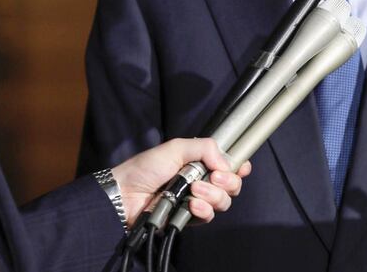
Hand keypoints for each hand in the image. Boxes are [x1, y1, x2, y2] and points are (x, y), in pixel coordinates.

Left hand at [111, 137, 251, 227]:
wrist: (126, 194)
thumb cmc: (146, 167)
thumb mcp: (177, 147)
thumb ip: (205, 148)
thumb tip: (226, 163)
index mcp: (201, 163)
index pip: (230, 165)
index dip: (240, 167)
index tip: (241, 167)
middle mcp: (203, 181)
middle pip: (232, 185)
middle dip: (228, 181)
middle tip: (214, 176)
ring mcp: (197, 201)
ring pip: (223, 201)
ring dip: (213, 195)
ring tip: (194, 190)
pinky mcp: (188, 219)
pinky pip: (208, 216)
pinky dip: (203, 210)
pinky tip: (192, 205)